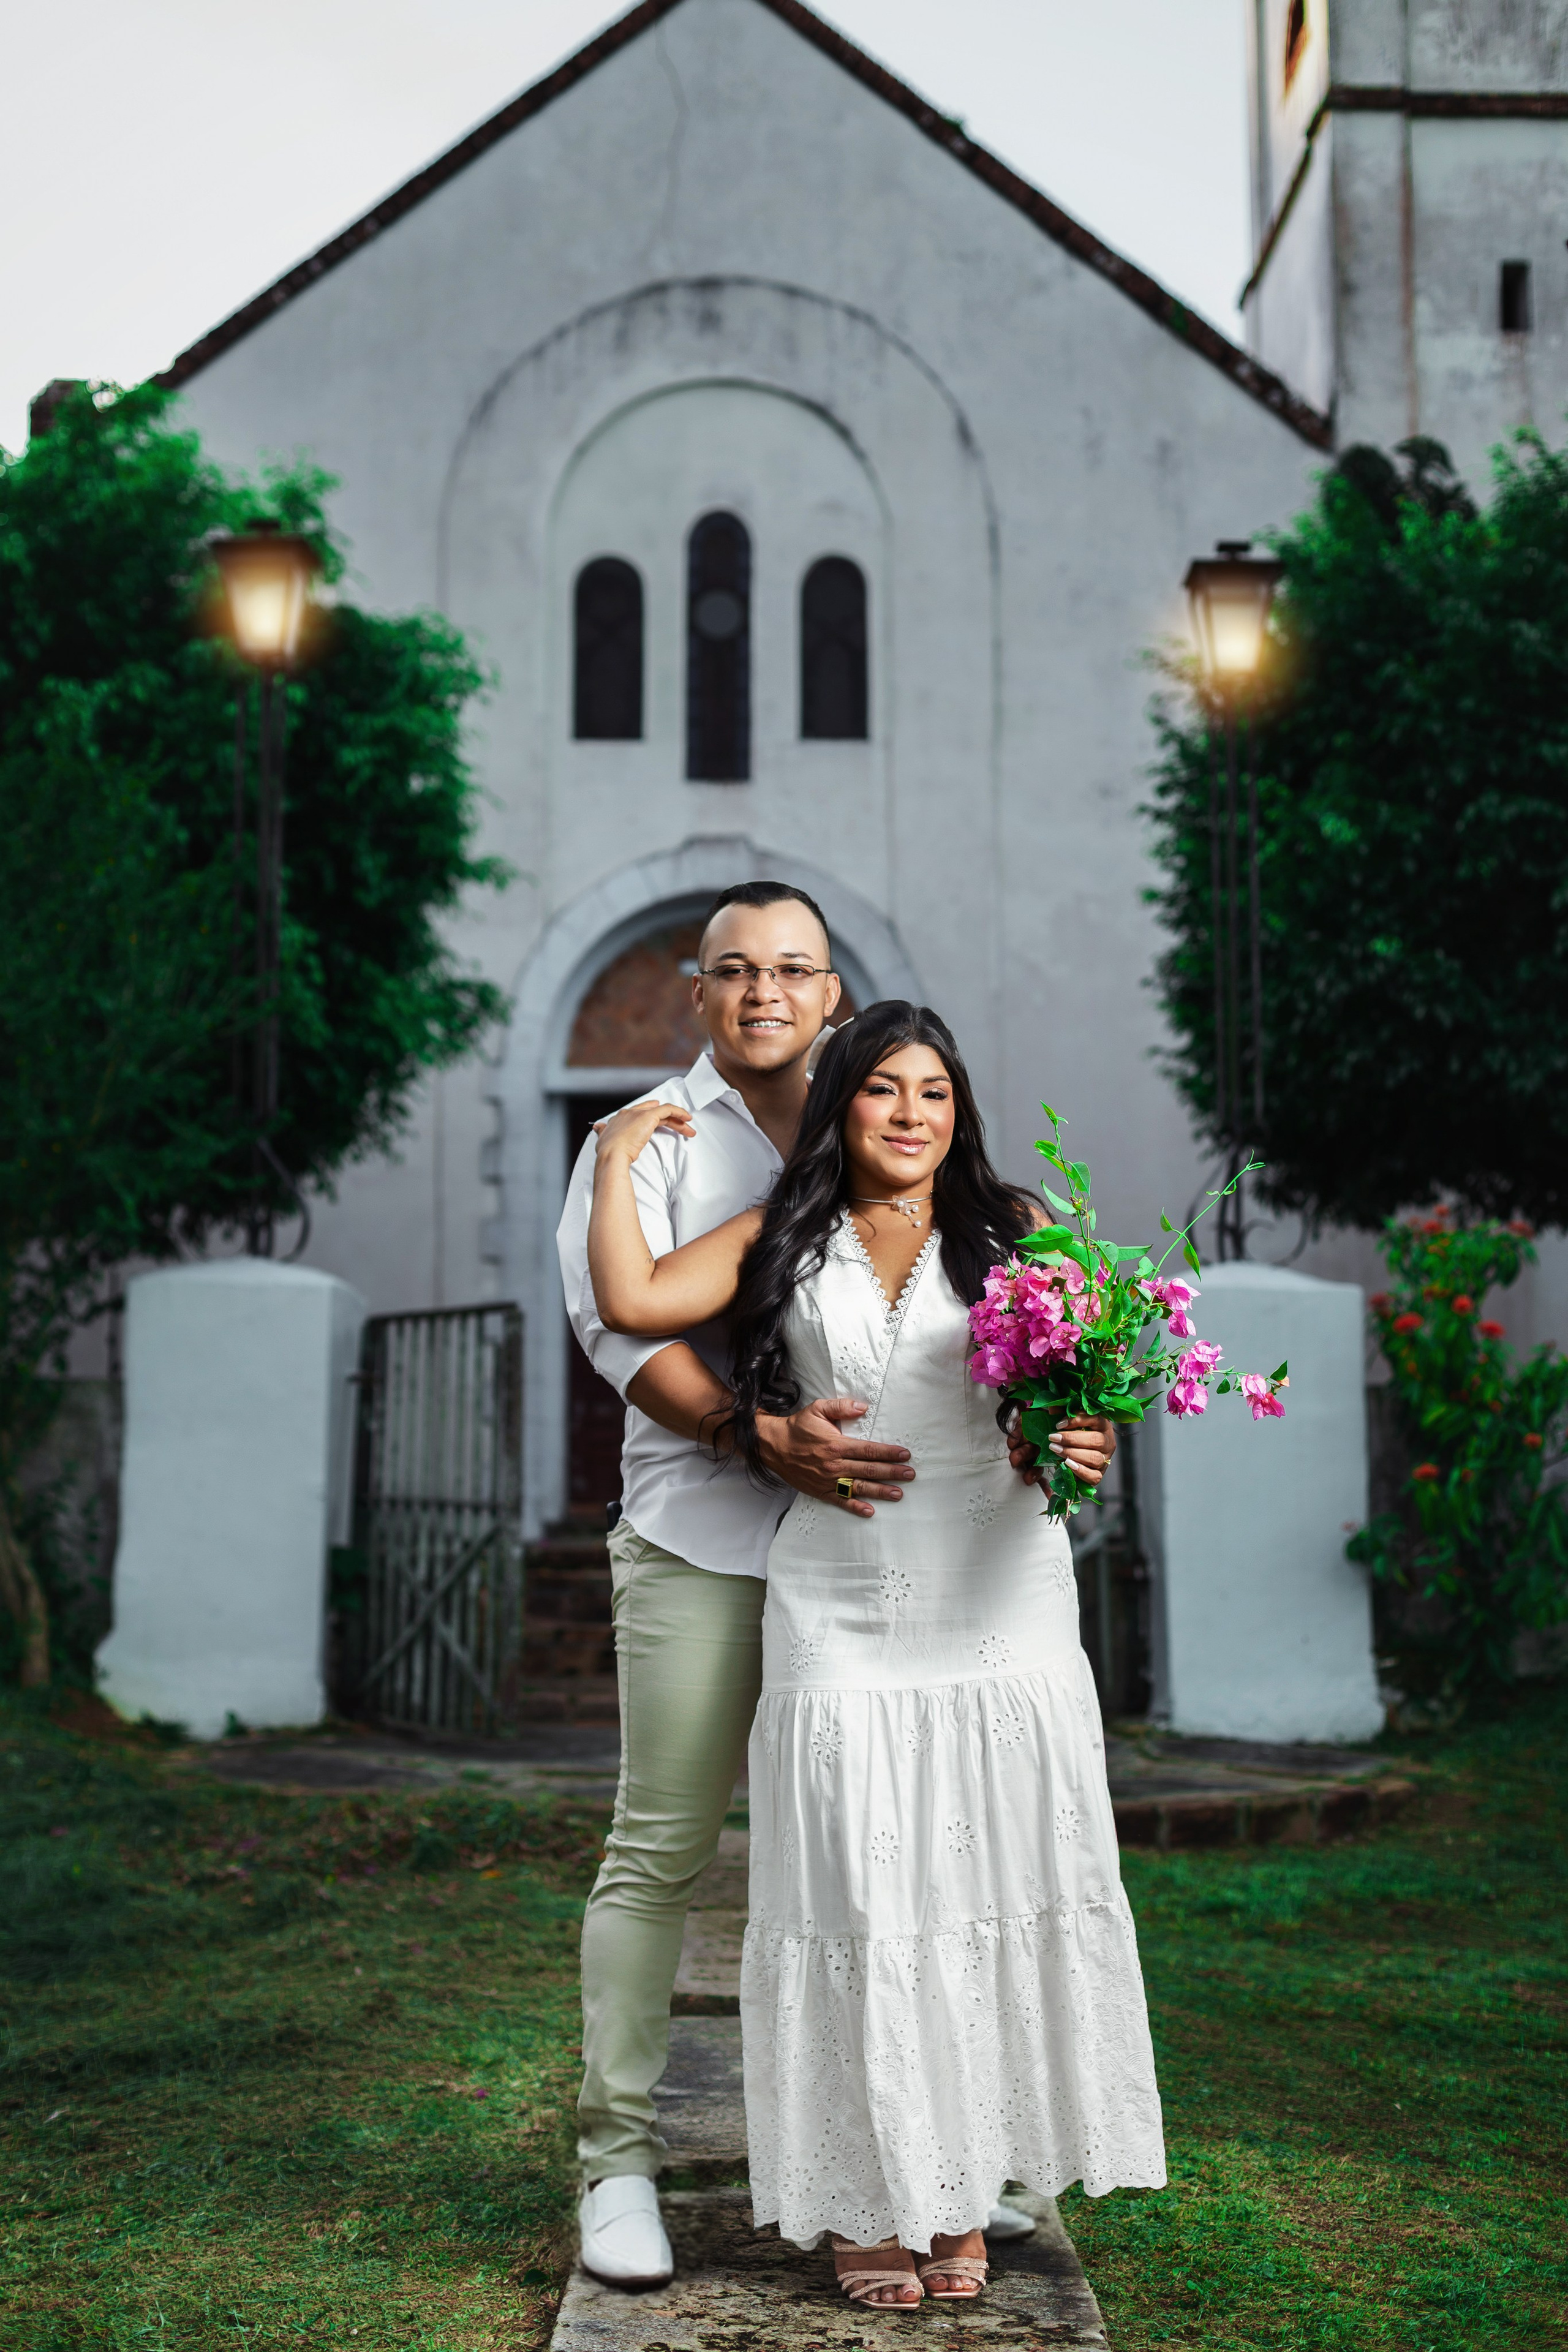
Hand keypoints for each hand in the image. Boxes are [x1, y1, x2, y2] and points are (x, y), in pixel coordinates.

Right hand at [592, 1100, 694, 1162]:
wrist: (612, 1155)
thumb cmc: (608, 1153)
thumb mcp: (603, 1140)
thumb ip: (602, 1132)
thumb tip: (598, 1128)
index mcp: (619, 1118)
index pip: (639, 1112)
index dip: (651, 1113)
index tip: (662, 1118)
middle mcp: (629, 1113)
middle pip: (653, 1112)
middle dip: (668, 1119)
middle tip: (681, 1127)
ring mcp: (639, 1113)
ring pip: (664, 1112)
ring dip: (678, 1120)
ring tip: (689, 1131)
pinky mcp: (649, 1116)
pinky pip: (669, 1110)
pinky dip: (679, 1112)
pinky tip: (687, 1119)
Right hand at [754, 1396, 915, 1518]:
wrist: (773, 1446)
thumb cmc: (797, 1427)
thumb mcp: (818, 1409)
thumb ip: (841, 1407)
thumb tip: (863, 1407)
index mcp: (837, 1444)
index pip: (869, 1450)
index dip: (889, 1453)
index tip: (905, 1455)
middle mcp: (835, 1464)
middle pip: (869, 1470)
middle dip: (892, 1472)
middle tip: (910, 1475)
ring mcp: (827, 1480)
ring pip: (859, 1487)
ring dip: (880, 1491)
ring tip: (898, 1494)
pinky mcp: (819, 1491)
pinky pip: (839, 1500)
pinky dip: (855, 1507)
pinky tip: (869, 1511)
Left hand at [1008, 1411, 1116, 1490]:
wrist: (1075, 1456)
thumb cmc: (1072, 1434)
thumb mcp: (1068, 1421)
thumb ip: (1062, 1412)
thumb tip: (1052, 1406)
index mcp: (1103, 1425)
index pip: (1095, 1419)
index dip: (1076, 1420)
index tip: (1058, 1424)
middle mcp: (1108, 1442)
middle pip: (1096, 1440)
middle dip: (1072, 1439)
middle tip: (1053, 1438)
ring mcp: (1105, 1459)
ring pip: (1095, 1458)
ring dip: (1073, 1454)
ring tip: (1056, 1450)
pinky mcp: (1100, 1474)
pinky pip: (1094, 1476)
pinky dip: (1080, 1471)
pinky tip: (1067, 1464)